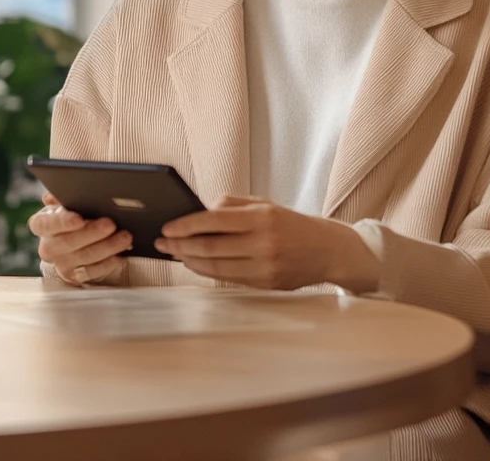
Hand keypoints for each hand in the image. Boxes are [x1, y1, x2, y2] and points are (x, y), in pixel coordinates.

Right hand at [28, 192, 132, 284]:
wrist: (76, 241)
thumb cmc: (73, 215)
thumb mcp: (67, 203)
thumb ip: (63, 196)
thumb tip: (53, 195)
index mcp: (42, 224)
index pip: (45, 224)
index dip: (62, 222)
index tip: (78, 218)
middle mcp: (48, 247)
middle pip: (68, 242)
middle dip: (92, 233)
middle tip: (111, 224)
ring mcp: (61, 264)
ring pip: (85, 257)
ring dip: (107, 246)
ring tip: (125, 237)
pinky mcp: (76, 277)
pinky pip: (94, 272)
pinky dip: (109, 262)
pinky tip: (121, 254)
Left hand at [155, 196, 379, 292]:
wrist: (328, 250)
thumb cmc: (292, 224)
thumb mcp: (265, 205)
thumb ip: (232, 206)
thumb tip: (198, 210)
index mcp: (262, 217)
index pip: (214, 220)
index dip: (186, 225)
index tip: (166, 227)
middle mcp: (263, 243)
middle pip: (210, 247)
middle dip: (180, 246)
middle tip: (162, 244)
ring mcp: (265, 267)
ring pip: (216, 267)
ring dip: (190, 261)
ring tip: (175, 254)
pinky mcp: (266, 284)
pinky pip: (228, 278)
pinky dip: (207, 272)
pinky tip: (195, 264)